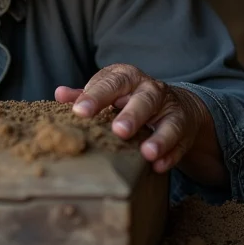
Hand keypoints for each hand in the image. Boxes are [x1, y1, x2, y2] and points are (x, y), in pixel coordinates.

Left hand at [55, 63, 214, 174]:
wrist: (173, 103)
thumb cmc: (128, 98)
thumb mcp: (108, 92)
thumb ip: (85, 94)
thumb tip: (59, 94)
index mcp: (126, 77)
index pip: (110, 83)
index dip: (95, 96)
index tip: (79, 112)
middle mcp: (150, 89)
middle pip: (143, 99)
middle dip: (132, 115)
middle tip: (118, 131)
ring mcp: (170, 109)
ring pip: (168, 121)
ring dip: (158, 138)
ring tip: (146, 153)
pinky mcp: (184, 128)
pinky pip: (180, 142)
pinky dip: (171, 154)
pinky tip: (159, 167)